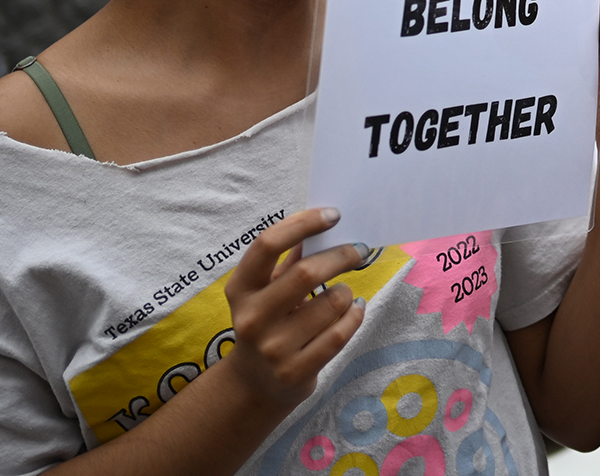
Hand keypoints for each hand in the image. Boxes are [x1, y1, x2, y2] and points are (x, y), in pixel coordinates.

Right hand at [221, 207, 368, 410]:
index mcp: (240, 288)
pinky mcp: (294, 372)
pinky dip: (354, 314)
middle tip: (359, 249)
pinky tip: (354, 308)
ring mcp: (272, 348)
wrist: (255, 383)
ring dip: (345, 291)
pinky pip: (340, 333)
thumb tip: (322, 222)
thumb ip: (288, 258)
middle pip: (306, 273)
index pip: (267, 244)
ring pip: (331, 302)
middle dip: (341, 256)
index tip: (333, 215)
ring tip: (343, 292)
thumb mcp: (266, 290)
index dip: (302, 224)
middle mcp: (251, 318)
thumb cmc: (268, 321)